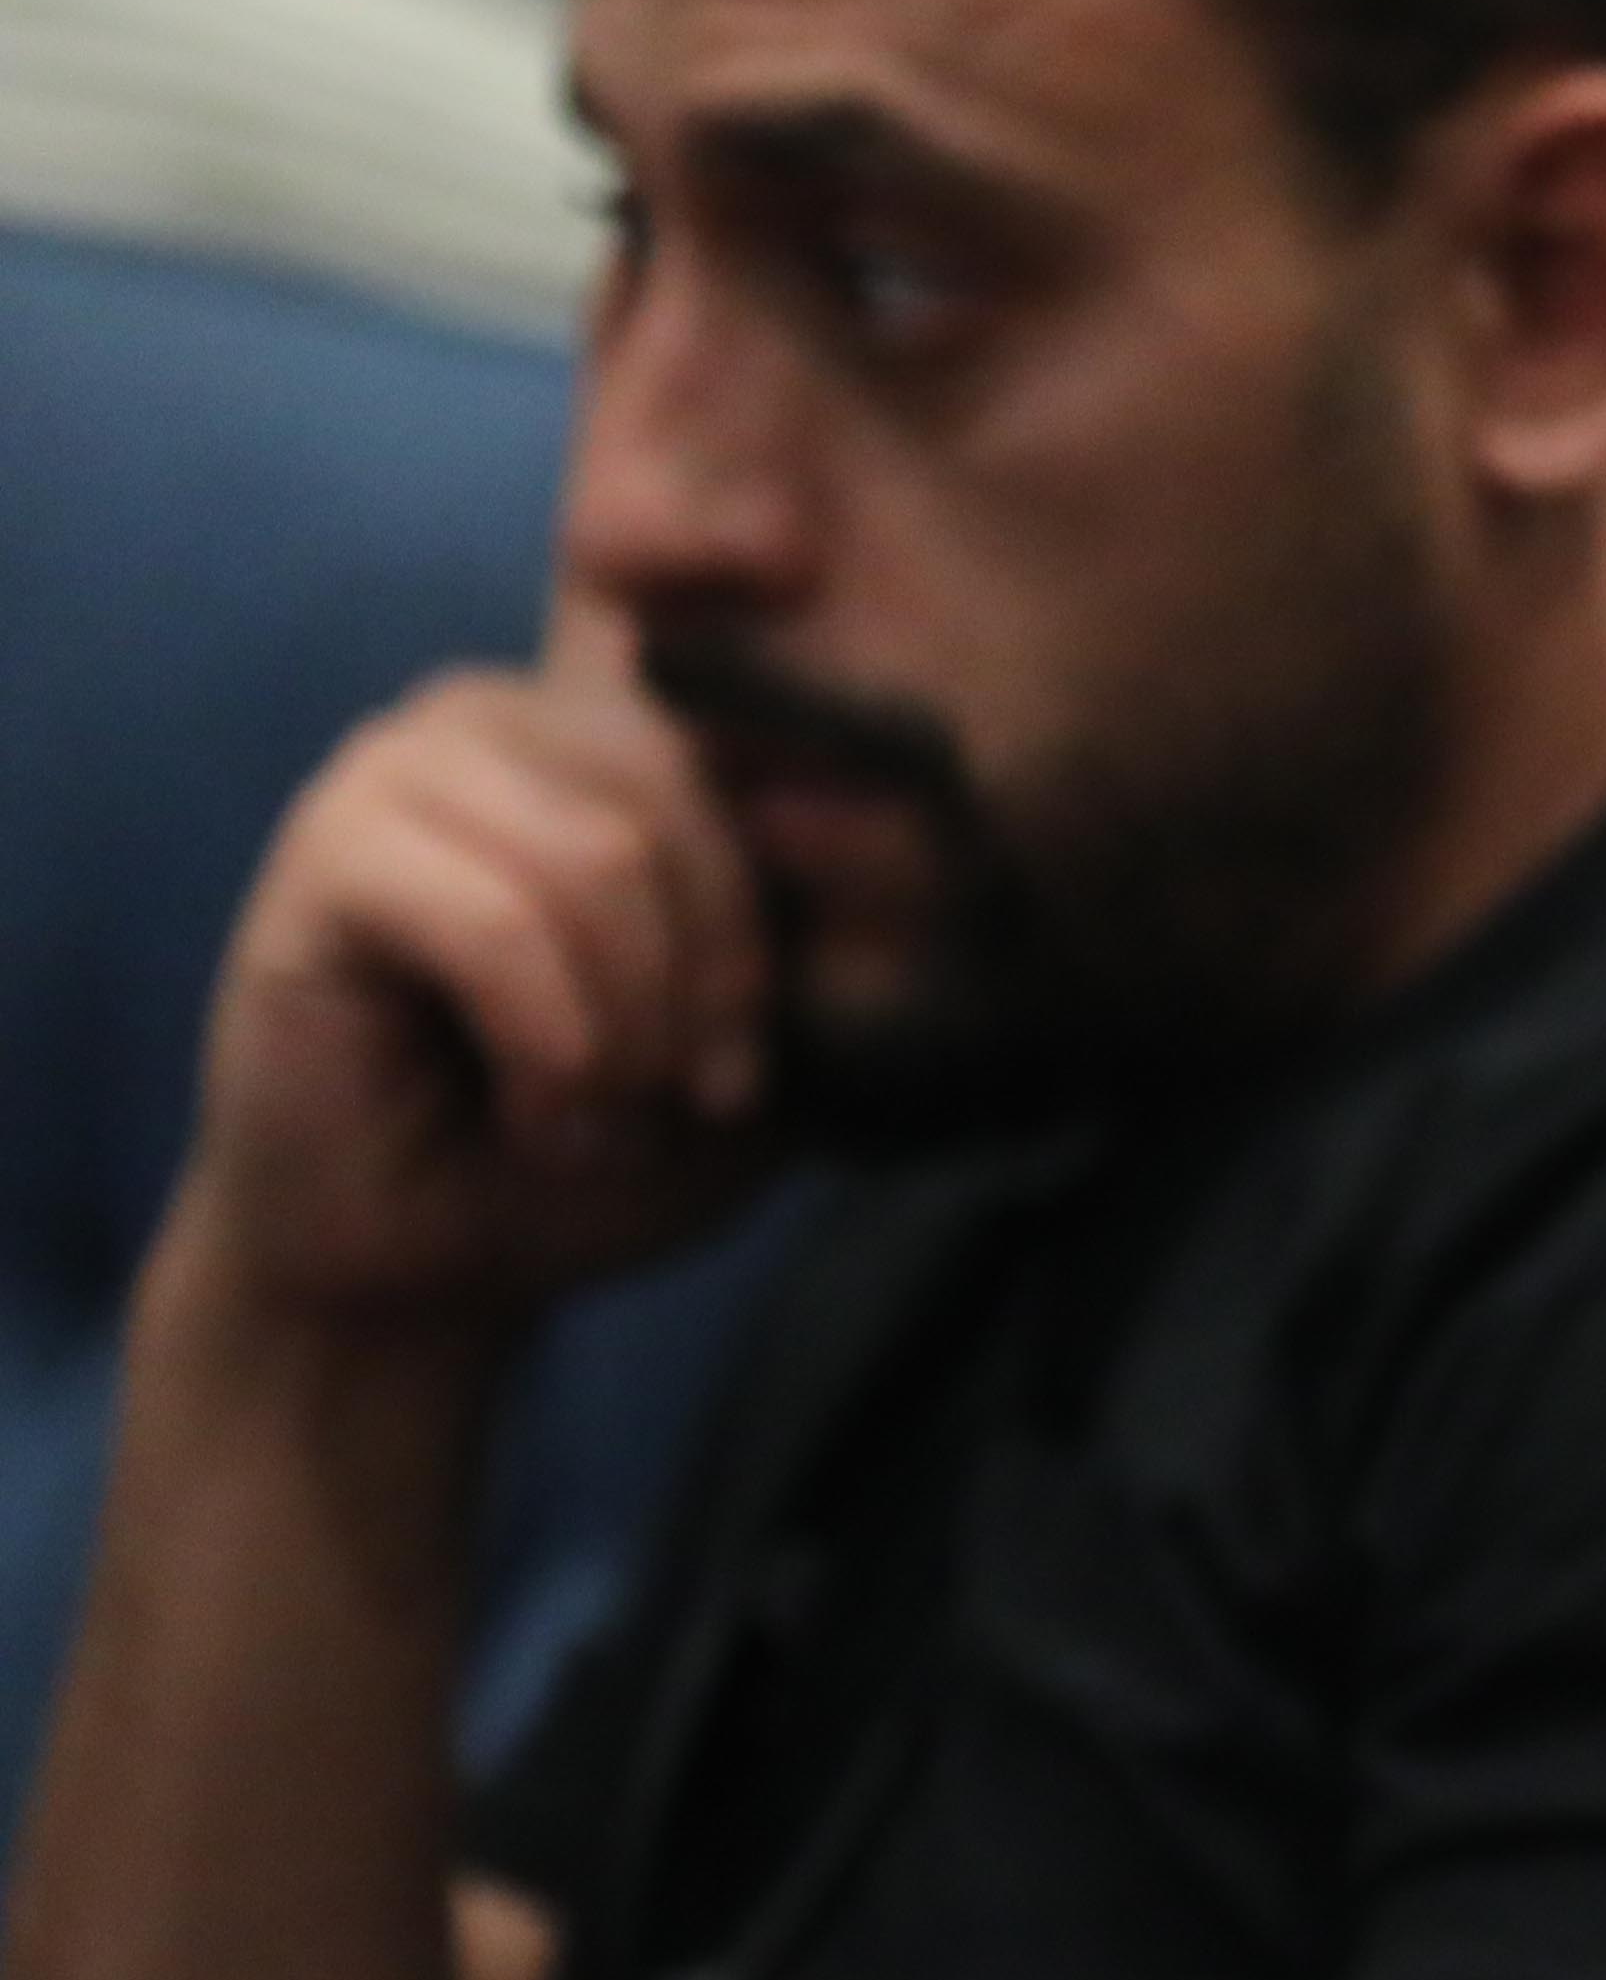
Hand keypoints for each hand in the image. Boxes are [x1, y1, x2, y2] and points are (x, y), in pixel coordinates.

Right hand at [170, 678, 780, 1350]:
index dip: (770, 939)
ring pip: (599, 861)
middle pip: (682, 806)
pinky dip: (550, 1046)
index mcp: (609, 731)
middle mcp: (500, 714)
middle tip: (675, 1104)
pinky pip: (497, 924)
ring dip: (627, 1030)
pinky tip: (538, 1118)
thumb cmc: (601, 1143)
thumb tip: (908, 828)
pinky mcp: (324, 856)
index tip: (740, 1083)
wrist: (434, 1265)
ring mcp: (400, 768)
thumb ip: (822, 925)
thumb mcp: (758, 1036)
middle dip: (707, 987)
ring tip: (597, 1116)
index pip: (761, 749)